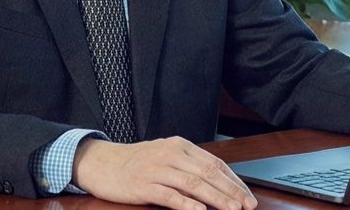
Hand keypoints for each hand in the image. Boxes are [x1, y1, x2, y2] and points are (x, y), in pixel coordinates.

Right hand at [71, 136, 257, 209]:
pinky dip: (186, 203)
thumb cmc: (136, 162)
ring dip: (216, 198)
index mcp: (179, 145)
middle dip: (231, 191)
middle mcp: (170, 154)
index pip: (214, 163)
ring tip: (232, 209)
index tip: (248, 195)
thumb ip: (188, 166)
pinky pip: (169, 195)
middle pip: (208, 173)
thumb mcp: (165, 156)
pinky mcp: (143, 184)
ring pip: (193, 184)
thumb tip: (218, 183)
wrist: (102, 162)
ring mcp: (156, 169)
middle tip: (248, 205)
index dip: (234, 180)